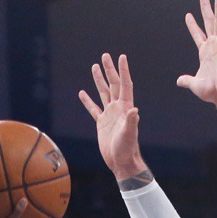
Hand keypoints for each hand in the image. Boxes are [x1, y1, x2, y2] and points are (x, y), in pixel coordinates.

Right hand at [78, 54, 146, 181]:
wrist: (121, 162)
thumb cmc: (127, 149)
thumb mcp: (129, 134)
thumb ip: (131, 122)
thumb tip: (134, 110)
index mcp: (125, 108)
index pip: (125, 85)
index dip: (123, 71)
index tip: (121, 57)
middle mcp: (118, 108)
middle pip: (113, 84)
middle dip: (109, 70)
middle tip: (105, 56)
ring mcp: (109, 115)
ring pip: (103, 93)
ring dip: (99, 80)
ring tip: (94, 67)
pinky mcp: (102, 123)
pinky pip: (93, 108)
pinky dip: (87, 101)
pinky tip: (82, 92)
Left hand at [176, 0, 216, 126]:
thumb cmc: (213, 92)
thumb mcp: (195, 84)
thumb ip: (187, 80)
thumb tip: (179, 81)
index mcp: (206, 53)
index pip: (198, 35)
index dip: (193, 25)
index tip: (188, 15)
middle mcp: (214, 45)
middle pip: (209, 21)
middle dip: (206, 7)